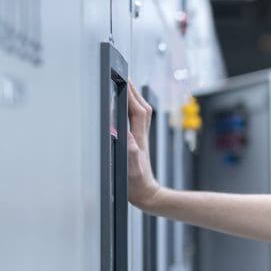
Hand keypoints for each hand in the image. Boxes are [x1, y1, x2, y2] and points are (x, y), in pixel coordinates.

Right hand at [126, 81, 160, 208]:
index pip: (137, 110)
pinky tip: (124, 108)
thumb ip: (130, 153)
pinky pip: (136, 120)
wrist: (146, 195)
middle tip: (124, 75)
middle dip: (133, 90)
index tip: (123, 80)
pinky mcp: (138, 142)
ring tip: (124, 85)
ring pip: (140, 112)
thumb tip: (128, 137)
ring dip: (133, 98)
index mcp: (138, 139)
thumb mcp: (131, 169)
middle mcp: (141, 135)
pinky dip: (131, 109)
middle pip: (141, 106)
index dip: (131, 95)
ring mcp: (140, 138)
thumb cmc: (137, 184)